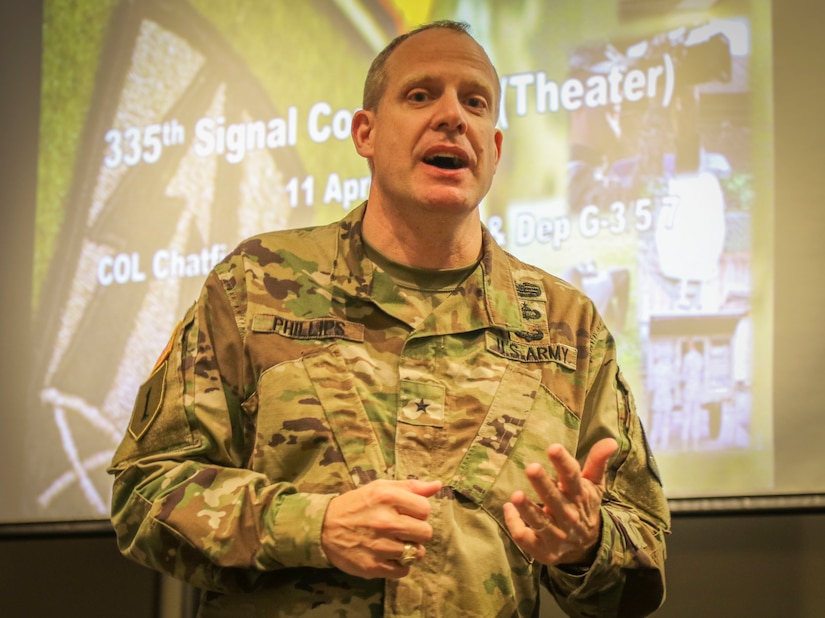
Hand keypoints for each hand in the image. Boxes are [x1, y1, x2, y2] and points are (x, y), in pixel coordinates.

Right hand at [321, 478, 441, 578]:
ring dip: (410, 549)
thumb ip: (410, 486)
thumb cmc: (357, 505)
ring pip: (417, 553)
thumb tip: (438, 485)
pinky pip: (404, 570)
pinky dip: (400, 565)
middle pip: (425, 532)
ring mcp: (380, 546)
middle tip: (404, 530)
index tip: (408, 513)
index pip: (425, 509)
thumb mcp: (380, 488)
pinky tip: (390, 556)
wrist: (324, 527)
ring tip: (397, 543)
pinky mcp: (373, 566)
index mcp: (387, 497)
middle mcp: (385, 521)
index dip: (419, 512)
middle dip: (418, 531)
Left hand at [503, 437, 616, 565]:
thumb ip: (597, 461)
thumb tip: (612, 440)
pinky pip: (526, 539)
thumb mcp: (593, 484)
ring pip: (540, 521)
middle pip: (554, 498)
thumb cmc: (583, 505)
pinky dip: (515, 526)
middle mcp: (568, 515)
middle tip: (531, 468)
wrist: (586, 546)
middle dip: (543, 484)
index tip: (553, 447)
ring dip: (527, 509)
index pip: (572, 476)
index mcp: (579, 495)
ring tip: (515, 495)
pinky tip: (507, 508)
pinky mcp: (543, 549)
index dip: (563, 462)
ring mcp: (556, 534)